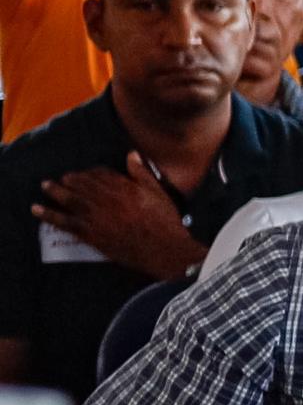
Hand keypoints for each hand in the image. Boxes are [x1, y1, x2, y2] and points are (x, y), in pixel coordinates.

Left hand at [36, 163, 201, 282]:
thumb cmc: (165, 222)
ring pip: (69, 199)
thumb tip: (131, 154)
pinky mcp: (90, 233)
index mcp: (123, 186)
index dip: (90, 173)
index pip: (99, 173)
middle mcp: (106, 198)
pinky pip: (64, 222)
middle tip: (62, 179)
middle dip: (69, 179)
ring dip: (54, 191)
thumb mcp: (158, 192)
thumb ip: (142, 173)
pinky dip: (48, 215)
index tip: (87, 174)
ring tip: (45, 186)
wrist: (163, 249)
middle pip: (80, 183)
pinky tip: (36, 209)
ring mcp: (96, 216)